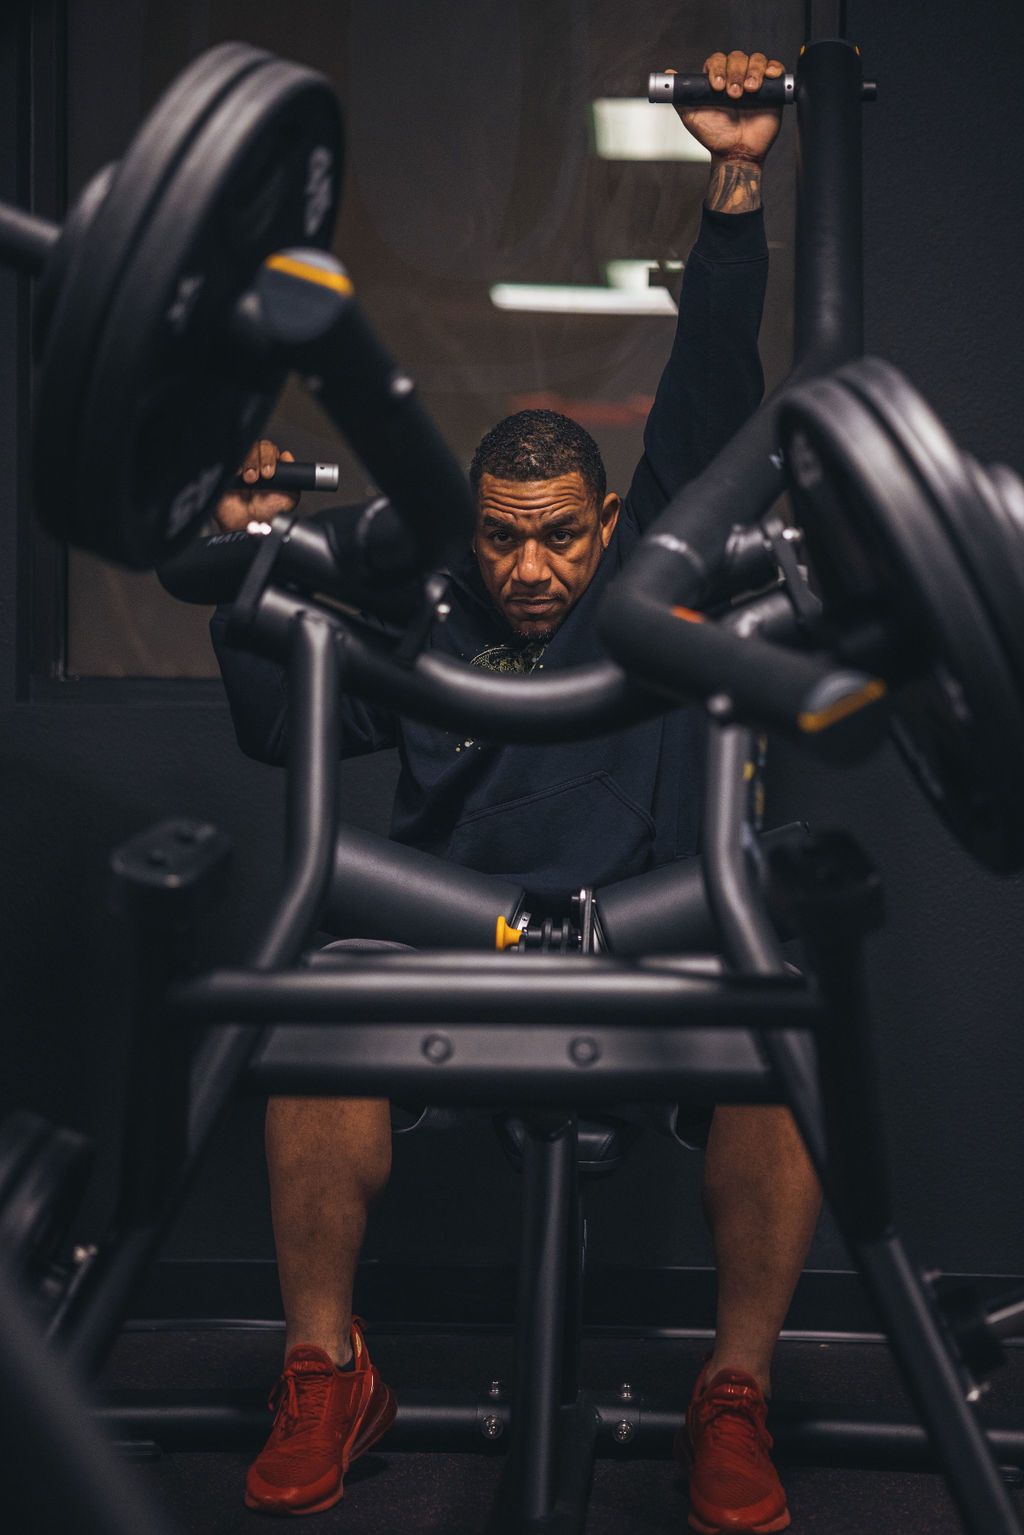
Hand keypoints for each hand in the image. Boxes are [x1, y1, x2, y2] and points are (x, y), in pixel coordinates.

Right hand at [214, 440, 298, 531]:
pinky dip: (234, 465)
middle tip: (259, 478)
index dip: (270, 457)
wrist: (247, 525)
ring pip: (243, 449)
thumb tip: (287, 455)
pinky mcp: (226, 470)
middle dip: (258, 461)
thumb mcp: (289, 497)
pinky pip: (229, 457)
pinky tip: (236, 477)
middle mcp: (255, 464)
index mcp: (270, 466)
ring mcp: (240, 465)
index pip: (270, 449)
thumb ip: (293, 477)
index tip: (270, 473)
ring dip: (248, 463)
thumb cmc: (267, 514)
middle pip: (256, 446)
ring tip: (249, 481)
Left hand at [675, 50, 784, 164]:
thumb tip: (668, 75)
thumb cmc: (714, 136)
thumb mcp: (692, 116)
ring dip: (753, 72)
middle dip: (735, 74)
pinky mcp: (772, 88)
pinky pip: (776, 68)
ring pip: (756, 60)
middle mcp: (736, 76)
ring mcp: (754, 81)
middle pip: (737, 58)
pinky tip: (770, 77)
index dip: (717, 69)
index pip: (717, 60)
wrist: (736, 152)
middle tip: (734, 95)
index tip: (716, 87)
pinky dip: (774, 68)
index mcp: (717, 79)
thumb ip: (681, 96)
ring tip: (749, 91)